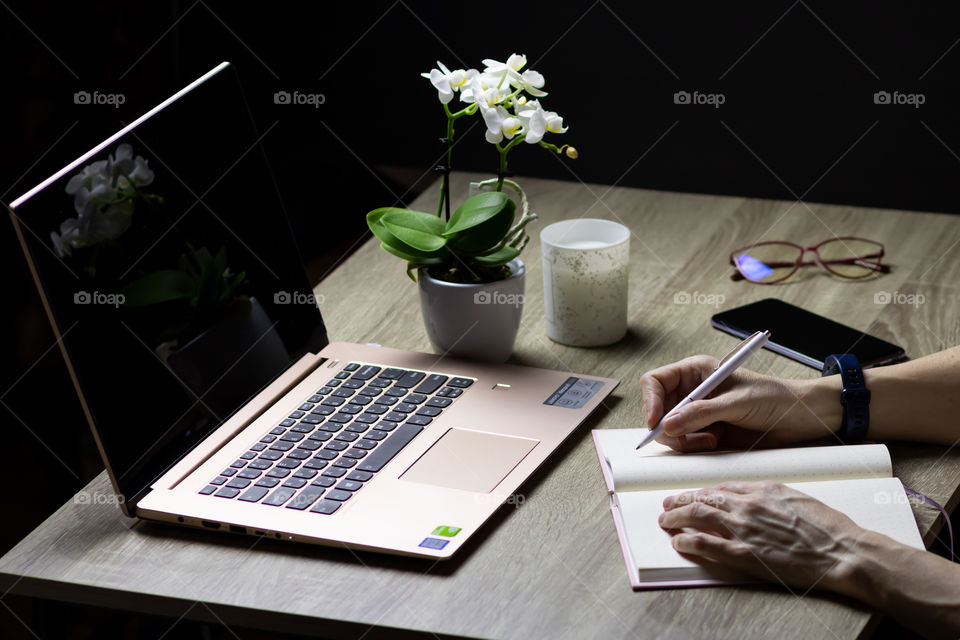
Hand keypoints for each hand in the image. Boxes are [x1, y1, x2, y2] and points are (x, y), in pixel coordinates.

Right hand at [639, 355, 839, 451]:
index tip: (656, 422)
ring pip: (669, 430)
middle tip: (684, 437)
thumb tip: (669, 424)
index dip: (650, 401)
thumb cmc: (774, 398)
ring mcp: (698, 414)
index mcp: (696, 372)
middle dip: (668, 426)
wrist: (801, 420)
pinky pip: (685, 443)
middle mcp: (693, 392)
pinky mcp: (706, 433)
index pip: (655, 381)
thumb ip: (701, 413)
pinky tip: (715, 443)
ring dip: (684, 440)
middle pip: (658, 410)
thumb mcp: (736, 403)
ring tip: (710, 440)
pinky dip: (694, 448)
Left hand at [659, 481, 864, 594]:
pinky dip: (687, 541)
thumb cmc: (828, 528)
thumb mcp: (798, 498)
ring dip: (676, 517)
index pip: (721, 486)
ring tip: (666, 521)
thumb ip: (771, 496)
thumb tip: (755, 496)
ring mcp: (744, 529)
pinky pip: (705, 544)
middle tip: (668, 504)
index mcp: (763, 489)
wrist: (842, 551)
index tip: (691, 494)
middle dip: (681, 500)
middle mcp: (748, 505)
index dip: (701, 491)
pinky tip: (678, 541)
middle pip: (704, 497)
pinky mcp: (744, 553)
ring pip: (698, 516)